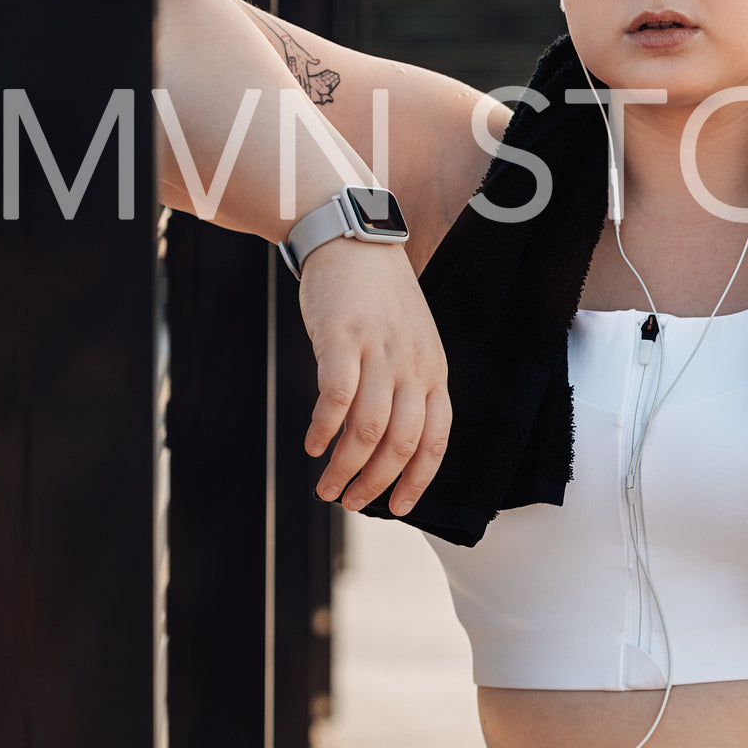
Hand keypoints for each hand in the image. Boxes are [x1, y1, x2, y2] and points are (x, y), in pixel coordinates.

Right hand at [297, 238, 450, 515]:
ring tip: (325, 487)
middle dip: (375, 483)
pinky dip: (323, 429)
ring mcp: (378, 351)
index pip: (436, 439)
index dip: (417, 479)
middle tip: (348, 501)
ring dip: (344, 467)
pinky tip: (311, 445)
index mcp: (434, 370)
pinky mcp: (342, 338)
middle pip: (401, 442)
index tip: (398, 508)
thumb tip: (388, 444)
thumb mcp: (411, 342)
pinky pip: (335, 397)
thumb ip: (407, 386)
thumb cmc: (379, 299)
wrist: (354, 239)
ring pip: (367, 429)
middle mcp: (412, 364)